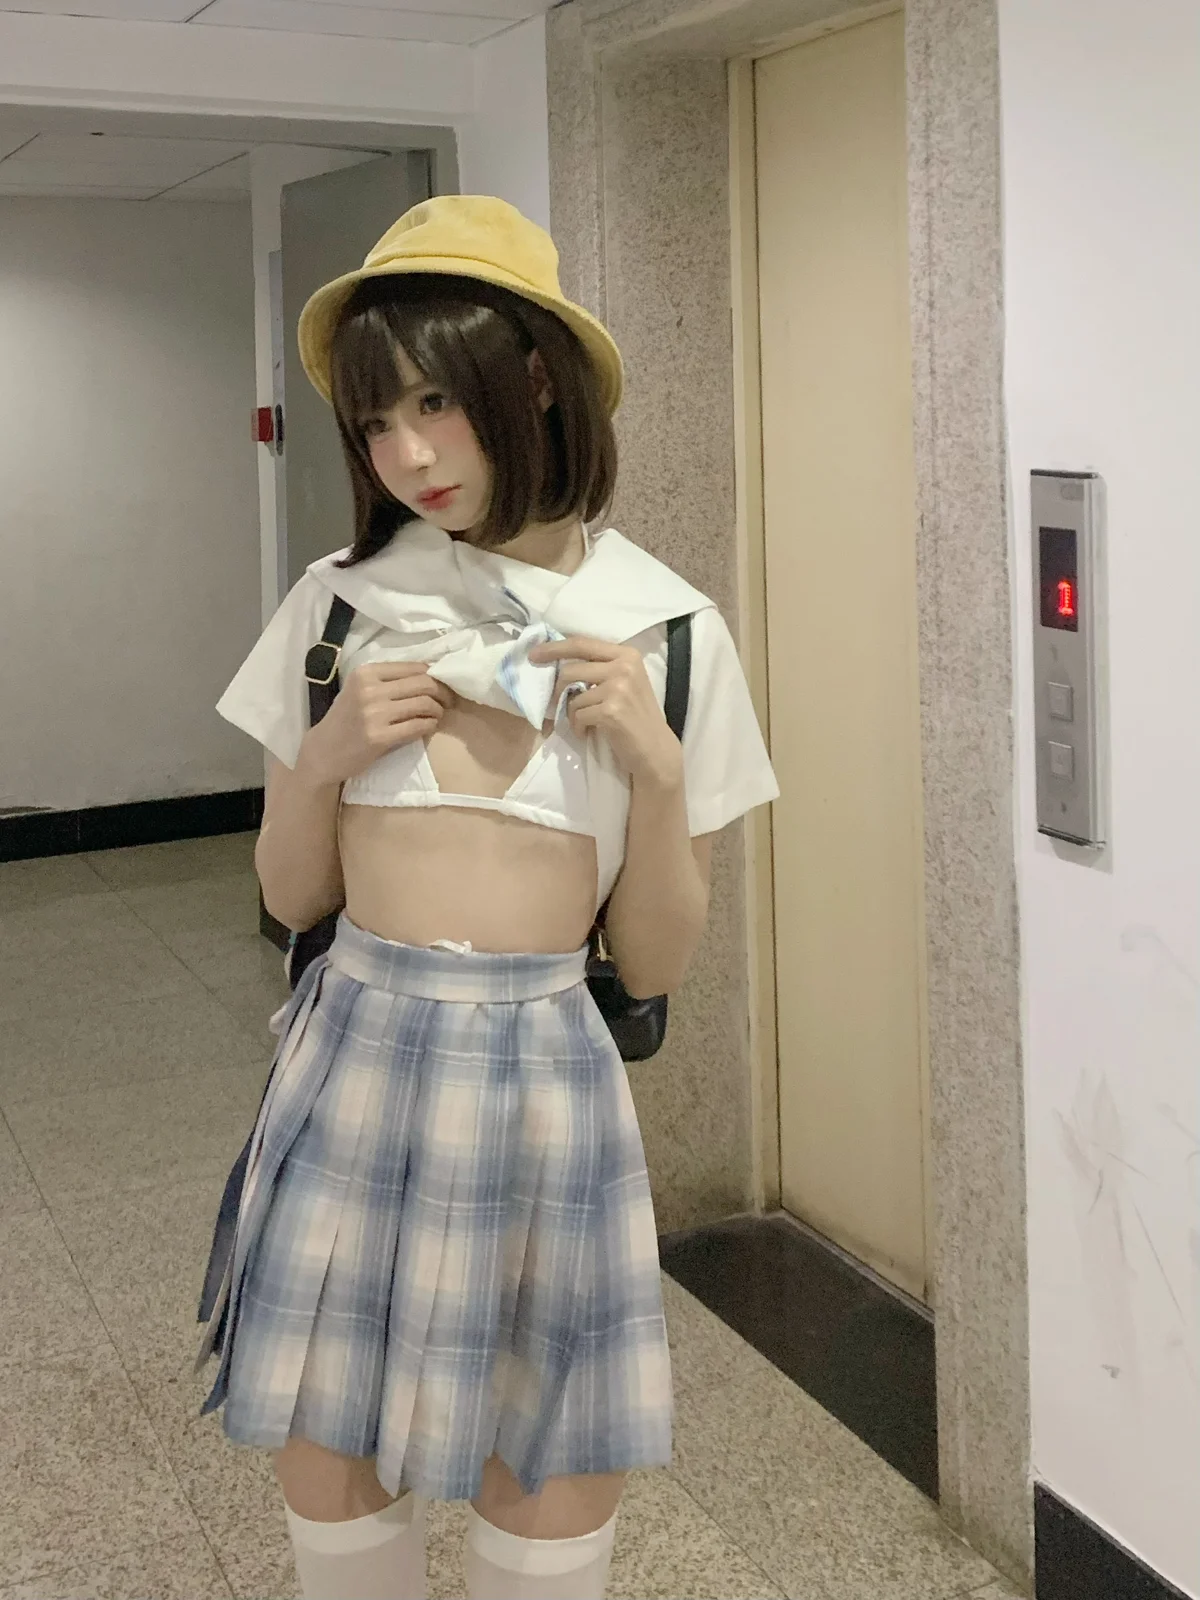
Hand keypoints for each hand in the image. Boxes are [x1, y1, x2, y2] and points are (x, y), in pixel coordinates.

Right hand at [295, 661, 453, 786]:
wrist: (322, 752)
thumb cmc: (345, 720)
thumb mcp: (359, 691)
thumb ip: (388, 682)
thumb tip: (430, 676)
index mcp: (365, 673)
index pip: (414, 667)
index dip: (436, 675)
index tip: (444, 684)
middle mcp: (369, 689)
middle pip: (424, 683)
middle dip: (443, 692)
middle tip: (449, 701)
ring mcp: (374, 714)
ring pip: (424, 704)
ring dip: (438, 710)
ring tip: (438, 715)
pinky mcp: (380, 737)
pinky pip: (418, 726)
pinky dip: (430, 725)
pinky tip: (429, 727)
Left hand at [528, 636, 683, 788]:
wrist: (655, 749)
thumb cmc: (636, 716)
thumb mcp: (624, 682)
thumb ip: (600, 668)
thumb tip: (559, 662)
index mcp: (627, 655)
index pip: (582, 644)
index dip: (554, 648)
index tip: (534, 654)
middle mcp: (624, 667)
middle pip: (571, 670)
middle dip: (560, 691)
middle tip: (561, 705)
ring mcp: (618, 688)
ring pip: (572, 696)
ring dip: (572, 714)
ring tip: (585, 723)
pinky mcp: (611, 710)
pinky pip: (577, 715)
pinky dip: (578, 727)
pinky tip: (588, 732)